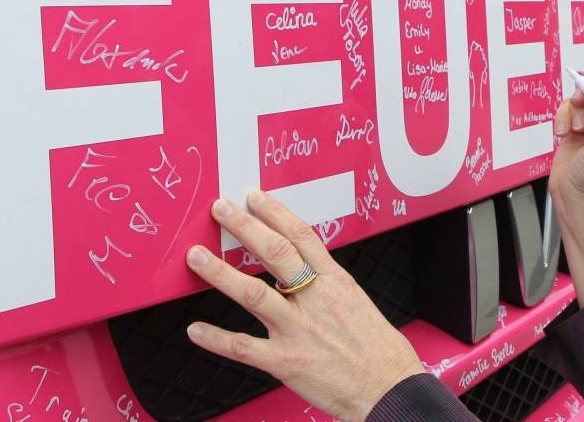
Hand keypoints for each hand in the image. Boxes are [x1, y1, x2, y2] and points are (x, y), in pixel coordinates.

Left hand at [185, 192, 424, 420]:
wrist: (388, 387)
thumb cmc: (376, 347)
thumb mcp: (356, 300)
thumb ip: (326, 284)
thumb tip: (304, 267)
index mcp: (335, 282)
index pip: (302, 237)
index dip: (275, 214)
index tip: (254, 197)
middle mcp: (315, 300)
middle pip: (276, 254)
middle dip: (245, 228)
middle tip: (220, 209)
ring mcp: (298, 330)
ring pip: (253, 294)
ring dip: (221, 273)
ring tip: (196, 257)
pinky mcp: (286, 362)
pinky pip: (244, 348)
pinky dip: (217, 338)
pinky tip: (195, 330)